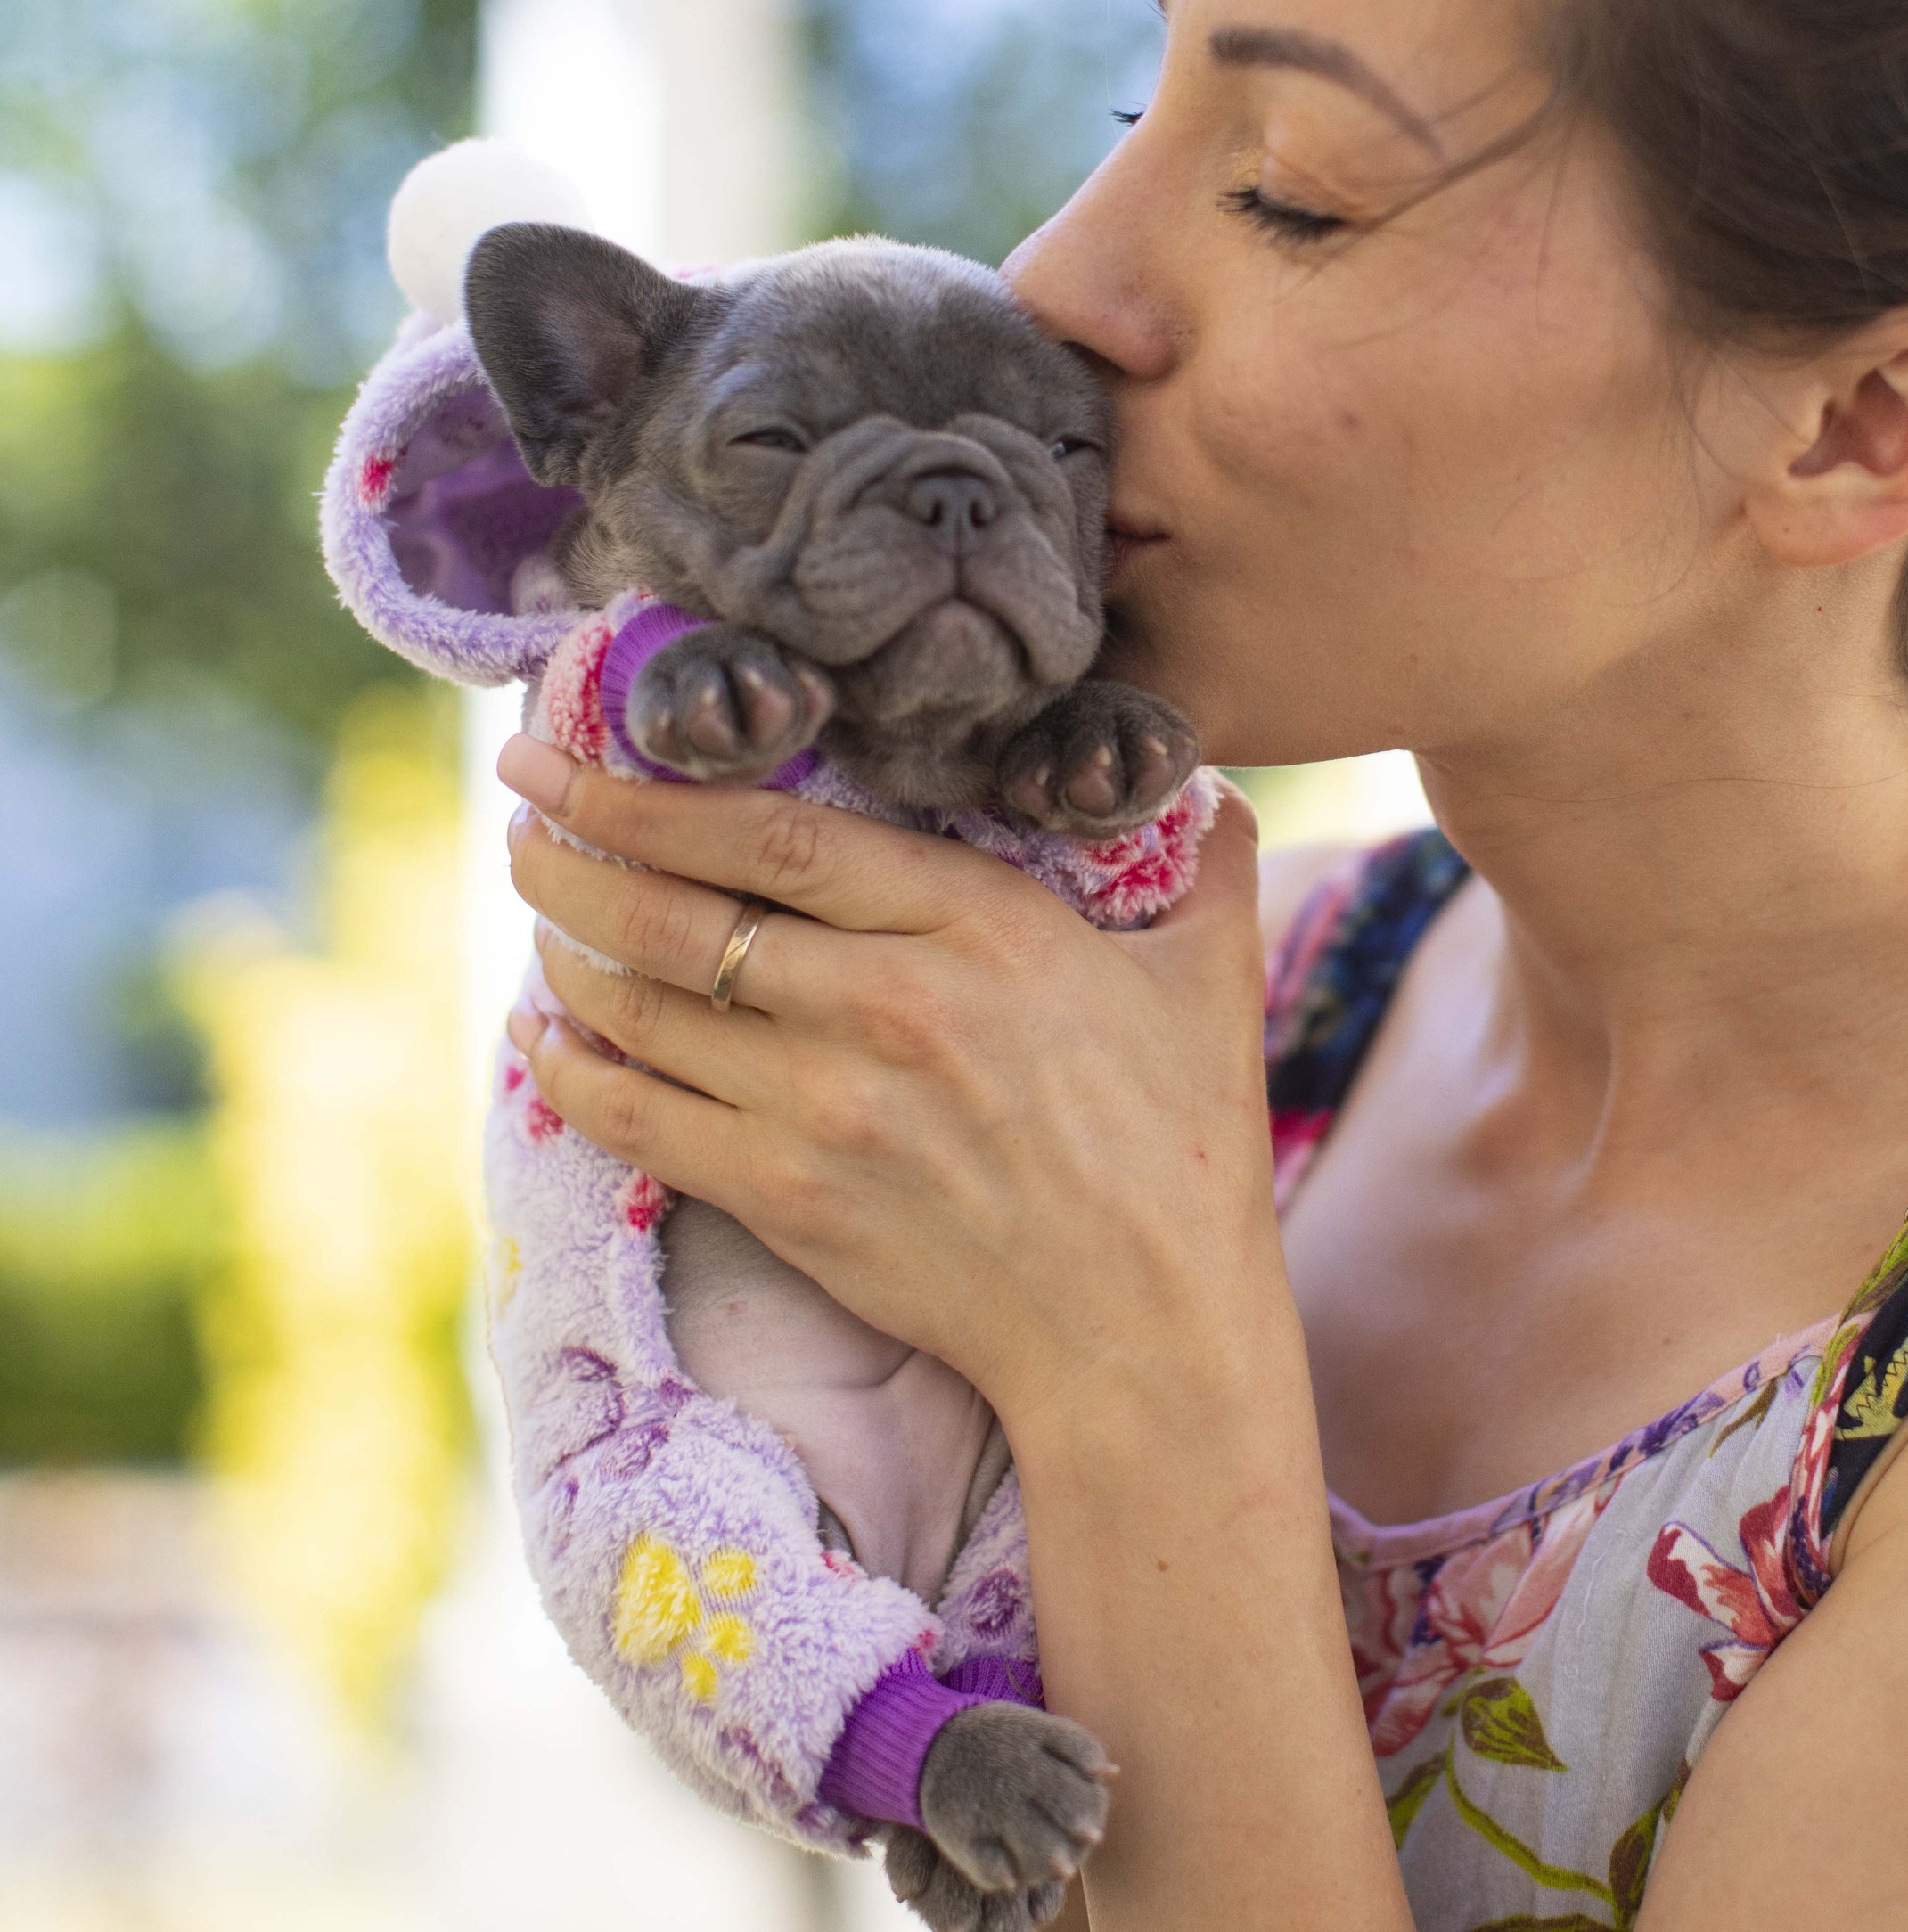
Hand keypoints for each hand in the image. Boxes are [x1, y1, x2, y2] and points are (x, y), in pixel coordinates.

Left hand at [496, 735, 1274, 1440]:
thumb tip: (1206, 779)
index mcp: (973, 924)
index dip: (649, 786)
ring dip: (565, 946)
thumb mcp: (1211, 979)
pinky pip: (639, 1119)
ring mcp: (823, 1109)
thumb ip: (1202, 861)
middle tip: (523, 800)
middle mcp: (879, 1005)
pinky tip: (543, 1037)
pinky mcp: (788, 1200)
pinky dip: (572, 1070)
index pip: (769, 830)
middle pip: (676, 909)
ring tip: (539, 903)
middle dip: (573, 848)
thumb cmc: (1185, 1147)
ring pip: (642, 1006)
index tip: (574, 749)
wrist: (1145, 1333)